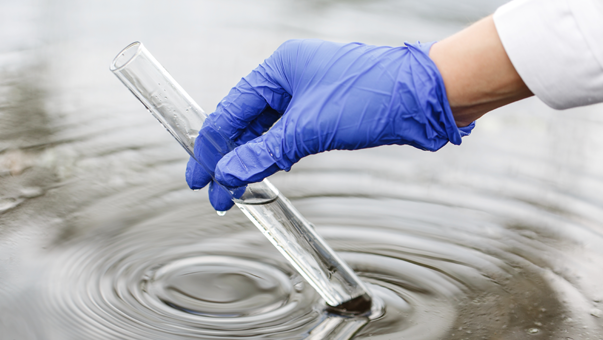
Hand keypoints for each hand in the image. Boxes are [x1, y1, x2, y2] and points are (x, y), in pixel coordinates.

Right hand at [186, 39, 473, 210]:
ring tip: (236, 189)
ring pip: (265, 131)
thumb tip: (228, 174)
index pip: (230, 111)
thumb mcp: (309, 128)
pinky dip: (273, 155)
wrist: (425, 98)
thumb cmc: (374, 96)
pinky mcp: (323, 112)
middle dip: (228, 158)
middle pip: (244, 122)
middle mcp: (289, 79)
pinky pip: (286, 135)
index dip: (210, 148)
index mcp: (278, 69)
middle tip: (216, 193)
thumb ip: (263, 152)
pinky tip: (264, 172)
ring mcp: (307, 95)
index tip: (199, 178)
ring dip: (250, 159)